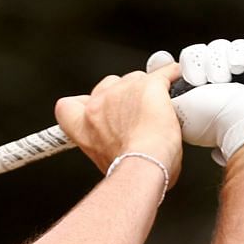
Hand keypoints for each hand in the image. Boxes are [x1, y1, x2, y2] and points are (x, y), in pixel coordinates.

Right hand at [54, 65, 184, 183]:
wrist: (142, 165)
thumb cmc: (128, 169)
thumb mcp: (102, 160)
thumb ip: (106, 143)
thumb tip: (123, 145)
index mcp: (82, 125)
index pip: (67, 105)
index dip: (81, 103)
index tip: (92, 108)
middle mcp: (98, 104)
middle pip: (108, 85)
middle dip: (122, 95)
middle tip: (136, 113)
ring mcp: (124, 91)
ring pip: (136, 78)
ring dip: (147, 90)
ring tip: (159, 108)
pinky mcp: (149, 85)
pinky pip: (165, 73)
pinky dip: (172, 77)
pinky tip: (176, 86)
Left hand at [148, 39, 243, 165]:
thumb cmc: (213, 118)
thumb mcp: (177, 106)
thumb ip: (164, 87)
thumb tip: (157, 64)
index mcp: (193, 94)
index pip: (184, 65)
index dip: (184, 64)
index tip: (181, 69)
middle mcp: (212, 84)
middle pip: (198, 54)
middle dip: (199, 65)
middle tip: (202, 82)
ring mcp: (233, 75)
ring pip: (217, 48)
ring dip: (217, 63)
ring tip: (223, 79)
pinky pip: (239, 46)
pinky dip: (236, 54)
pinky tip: (237, 68)